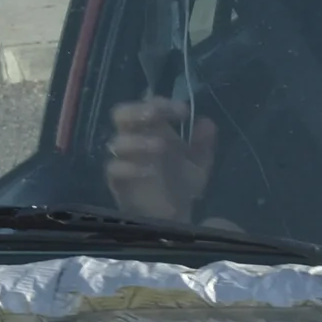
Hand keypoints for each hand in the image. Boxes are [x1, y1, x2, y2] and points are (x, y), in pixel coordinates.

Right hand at [106, 99, 215, 225]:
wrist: (174, 218)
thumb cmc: (182, 184)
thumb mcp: (199, 163)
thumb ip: (203, 143)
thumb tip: (207, 122)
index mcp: (153, 131)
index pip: (149, 105)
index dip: (163, 103)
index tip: (183, 112)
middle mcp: (135, 140)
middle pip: (121, 114)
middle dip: (137, 111)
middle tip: (156, 114)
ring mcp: (124, 160)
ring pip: (116, 142)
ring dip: (138, 141)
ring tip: (161, 146)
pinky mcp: (117, 182)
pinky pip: (114, 169)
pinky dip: (129, 167)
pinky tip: (149, 171)